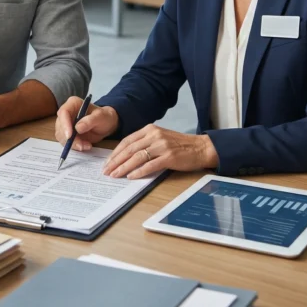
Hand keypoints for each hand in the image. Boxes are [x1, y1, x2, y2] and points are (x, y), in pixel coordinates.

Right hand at [54, 96, 118, 151]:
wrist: (106, 125)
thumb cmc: (104, 117)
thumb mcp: (101, 117)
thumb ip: (90, 121)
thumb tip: (78, 128)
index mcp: (73, 104)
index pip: (63, 112)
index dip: (64, 124)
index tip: (70, 136)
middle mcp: (66, 113)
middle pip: (60, 126)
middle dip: (70, 138)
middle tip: (81, 145)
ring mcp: (65, 124)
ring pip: (61, 136)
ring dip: (73, 144)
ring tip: (87, 145)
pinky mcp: (67, 133)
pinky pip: (66, 142)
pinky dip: (75, 146)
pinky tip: (85, 145)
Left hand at [103, 125, 218, 178]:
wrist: (200, 147)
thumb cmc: (179, 145)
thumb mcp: (160, 137)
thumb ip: (145, 142)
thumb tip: (126, 155)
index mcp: (150, 129)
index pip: (127, 141)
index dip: (115, 152)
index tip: (107, 162)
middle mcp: (154, 135)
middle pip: (129, 149)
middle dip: (116, 161)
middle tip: (106, 171)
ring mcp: (161, 145)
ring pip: (137, 157)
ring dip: (124, 167)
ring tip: (115, 175)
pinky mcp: (169, 157)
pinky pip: (150, 165)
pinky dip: (139, 171)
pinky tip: (131, 176)